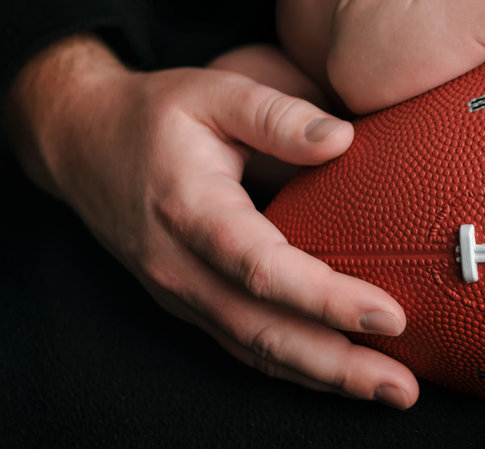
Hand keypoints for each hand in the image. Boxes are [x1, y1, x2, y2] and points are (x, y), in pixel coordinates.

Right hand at [5, 35, 418, 408]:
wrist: (81, 142)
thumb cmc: (156, 114)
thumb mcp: (214, 91)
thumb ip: (277, 114)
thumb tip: (342, 139)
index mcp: (190, 210)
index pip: (262, 268)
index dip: (325, 297)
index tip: (387, 313)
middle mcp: (180, 266)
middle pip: (262, 331)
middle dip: (337, 366)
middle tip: (402, 387)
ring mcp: (180, 293)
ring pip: (255, 350)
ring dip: (324, 378)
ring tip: (390, 391)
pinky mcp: (189, 302)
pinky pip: (244, 345)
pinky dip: (295, 368)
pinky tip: (342, 376)